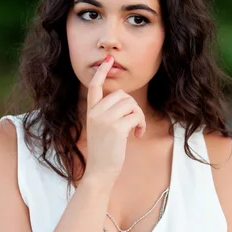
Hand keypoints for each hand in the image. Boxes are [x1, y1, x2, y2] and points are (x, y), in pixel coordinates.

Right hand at [85, 56, 145, 183]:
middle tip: (134, 122)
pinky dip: (141, 124)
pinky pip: (136, 116)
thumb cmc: (104, 152)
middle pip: (122, 95)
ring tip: (136, 129)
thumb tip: (125, 100)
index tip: (108, 60)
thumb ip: (108, 113)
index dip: (102, 72)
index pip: (95, 86)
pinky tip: (137, 135)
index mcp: (91, 112)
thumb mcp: (101, 129)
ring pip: (131, 104)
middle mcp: (96, 112)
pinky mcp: (116, 128)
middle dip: (133, 106)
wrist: (99, 172)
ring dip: (139, 116)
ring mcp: (105, 119)